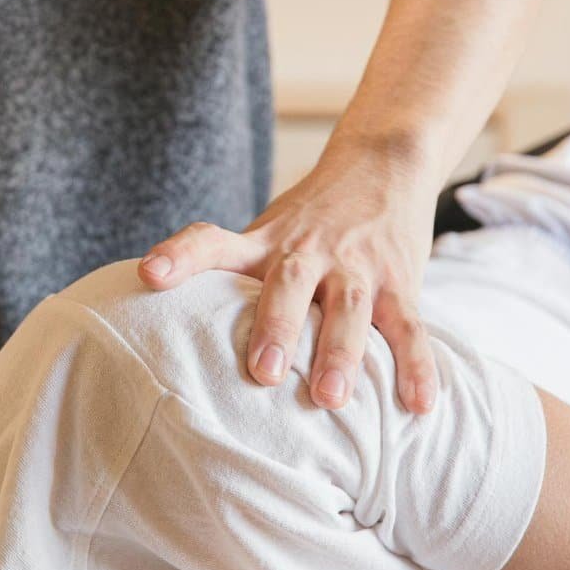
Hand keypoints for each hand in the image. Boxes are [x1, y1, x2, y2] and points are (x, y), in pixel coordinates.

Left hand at [139, 129, 439, 412]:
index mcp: (265, 242)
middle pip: (288, 283)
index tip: (150, 275)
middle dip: (276, 327)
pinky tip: (419, 405)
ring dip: (340, 352)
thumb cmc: (309, 220)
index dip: (181, 255)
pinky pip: (410, 326)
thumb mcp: (267, 233)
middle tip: (263, 373)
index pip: (212, 240)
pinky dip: (416, 365)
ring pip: (348, 307)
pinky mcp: (400, 281)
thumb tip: (167, 331)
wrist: (383, 164)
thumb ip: (232, 275)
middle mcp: (307, 251)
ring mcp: (356, 266)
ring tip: (329, 398)